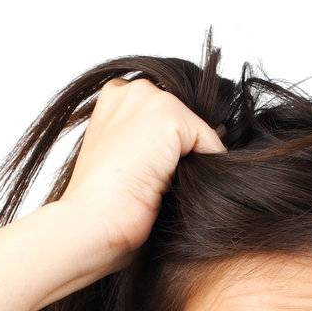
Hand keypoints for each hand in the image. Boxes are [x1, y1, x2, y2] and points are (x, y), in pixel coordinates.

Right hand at [57, 77, 226, 271]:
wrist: (92, 222)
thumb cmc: (106, 206)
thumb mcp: (130, 161)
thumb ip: (156, 140)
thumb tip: (219, 132)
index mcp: (115, 97)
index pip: (168, 114)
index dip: (169, 146)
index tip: (152, 174)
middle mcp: (130, 88)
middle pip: (186, 120)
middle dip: (182, 152)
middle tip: (153, 183)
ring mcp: (147, 98)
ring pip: (196, 132)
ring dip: (188, 163)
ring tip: (156, 186)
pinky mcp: (167, 114)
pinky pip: (210, 142)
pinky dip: (202, 169)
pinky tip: (169, 186)